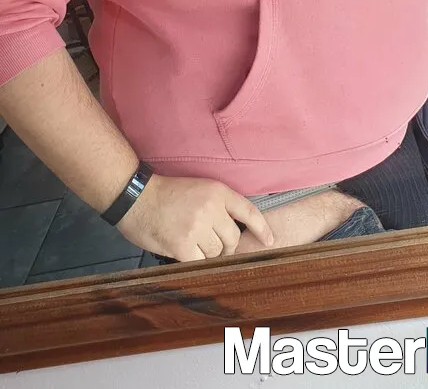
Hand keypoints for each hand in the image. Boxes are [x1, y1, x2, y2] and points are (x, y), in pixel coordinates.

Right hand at [117, 174, 273, 261]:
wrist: (135, 196)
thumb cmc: (164, 193)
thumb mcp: (198, 188)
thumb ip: (216, 206)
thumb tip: (231, 232)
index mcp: (217, 191)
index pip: (248, 211)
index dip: (261, 228)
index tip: (270, 241)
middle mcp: (211, 208)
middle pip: (232, 239)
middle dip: (224, 246)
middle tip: (208, 244)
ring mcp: (197, 227)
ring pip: (216, 253)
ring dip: (206, 254)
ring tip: (190, 244)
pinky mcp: (182, 245)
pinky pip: (199, 263)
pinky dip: (194, 263)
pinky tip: (183, 254)